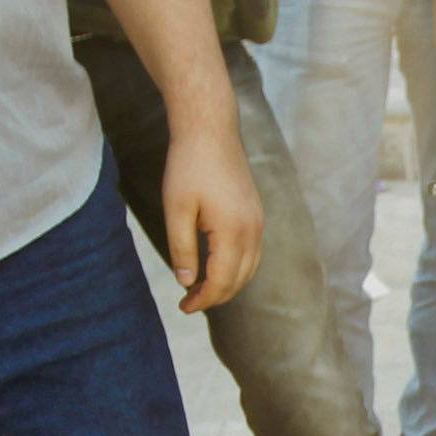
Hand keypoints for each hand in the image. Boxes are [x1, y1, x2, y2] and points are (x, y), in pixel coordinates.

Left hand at [161, 118, 261, 313]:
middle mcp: (253, 232)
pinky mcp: (257, 215)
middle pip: (239, 281)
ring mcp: (258, 223)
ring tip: (202, 289)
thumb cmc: (189, 165)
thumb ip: (182, 249)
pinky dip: (236, 269)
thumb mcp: (176, 209)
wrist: (211, 129)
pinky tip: (217, 267)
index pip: (222, 281)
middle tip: (189, 302)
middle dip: (215, 296)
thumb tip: (187, 282)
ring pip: (249, 270)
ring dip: (227, 284)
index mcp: (233, 232)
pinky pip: (252, 254)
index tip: (184, 307)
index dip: (203, 299)